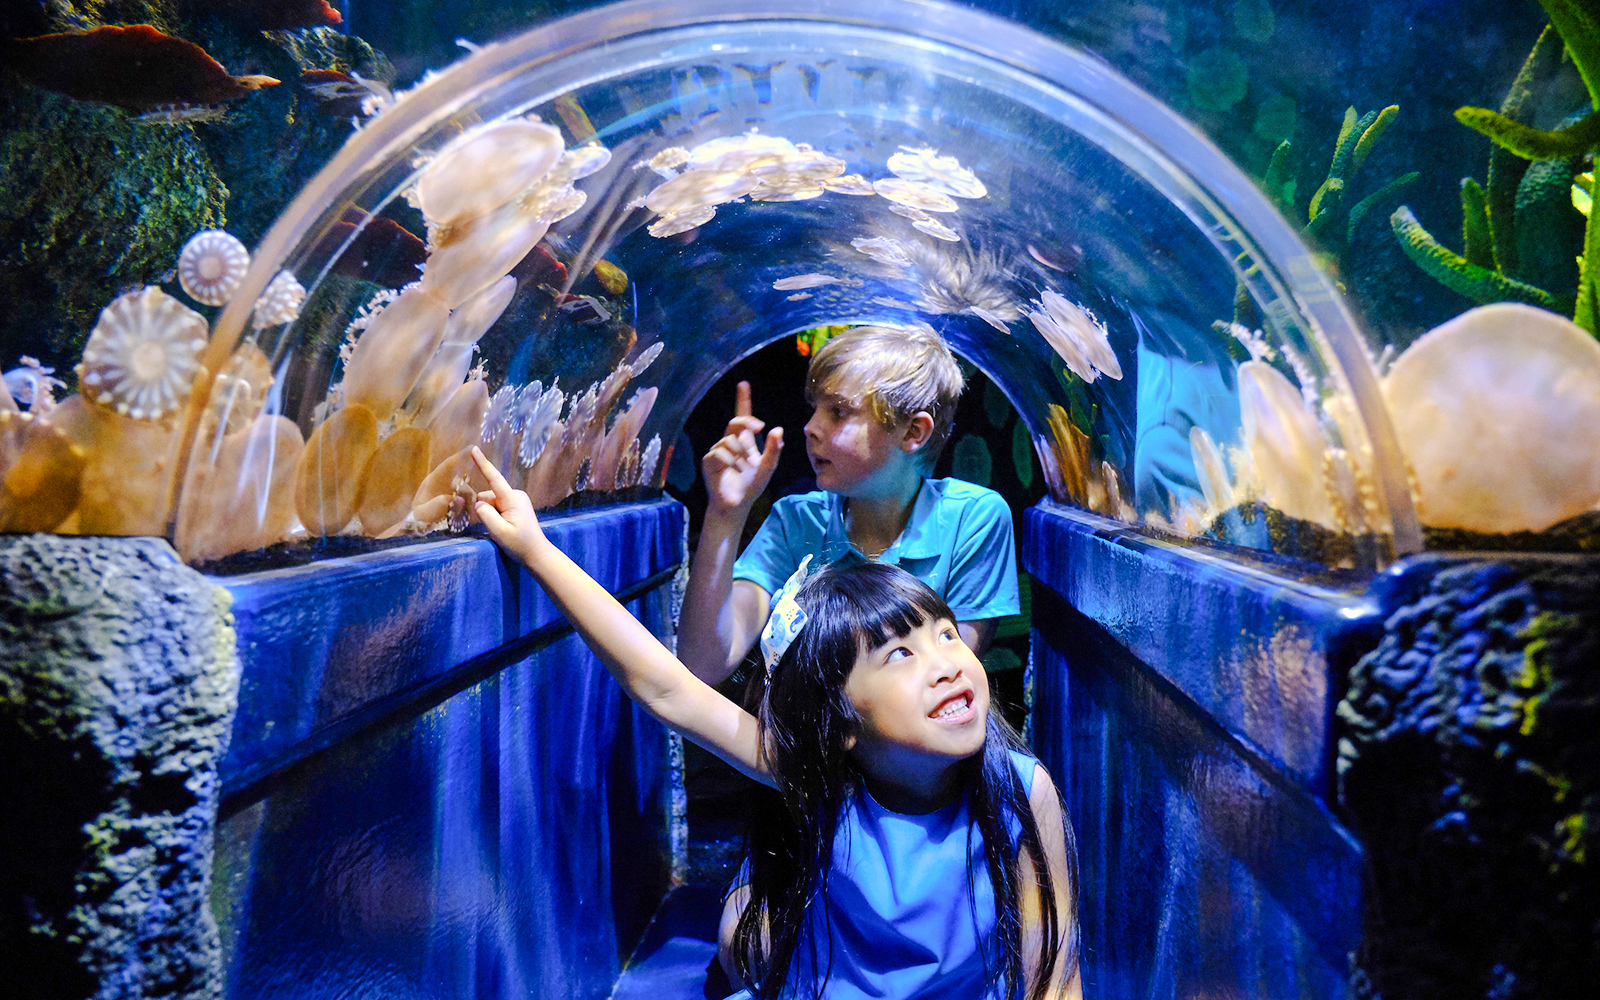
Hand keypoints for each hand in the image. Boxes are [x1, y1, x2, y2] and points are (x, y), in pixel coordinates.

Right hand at [472, 446, 548, 565]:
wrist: (536, 553)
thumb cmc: (520, 544)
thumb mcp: (500, 532)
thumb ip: (486, 515)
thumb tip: (478, 503)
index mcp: (513, 499)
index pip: (494, 479)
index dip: (483, 464)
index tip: (474, 449)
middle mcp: (516, 495)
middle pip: (488, 496)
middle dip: (486, 510)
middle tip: (497, 528)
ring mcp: (516, 500)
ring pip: (491, 503)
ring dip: (491, 515)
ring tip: (503, 530)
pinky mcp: (515, 506)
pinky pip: (497, 507)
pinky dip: (495, 516)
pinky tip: (504, 528)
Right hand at [703, 381, 782, 515]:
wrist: (736, 505)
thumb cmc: (751, 486)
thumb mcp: (767, 468)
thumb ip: (774, 450)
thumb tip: (778, 429)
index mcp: (745, 441)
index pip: (743, 417)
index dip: (743, 400)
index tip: (743, 384)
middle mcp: (730, 442)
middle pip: (736, 422)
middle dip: (748, 422)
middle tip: (759, 427)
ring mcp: (718, 450)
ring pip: (730, 440)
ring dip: (741, 453)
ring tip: (744, 468)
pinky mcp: (708, 461)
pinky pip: (719, 452)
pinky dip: (730, 461)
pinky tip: (733, 471)